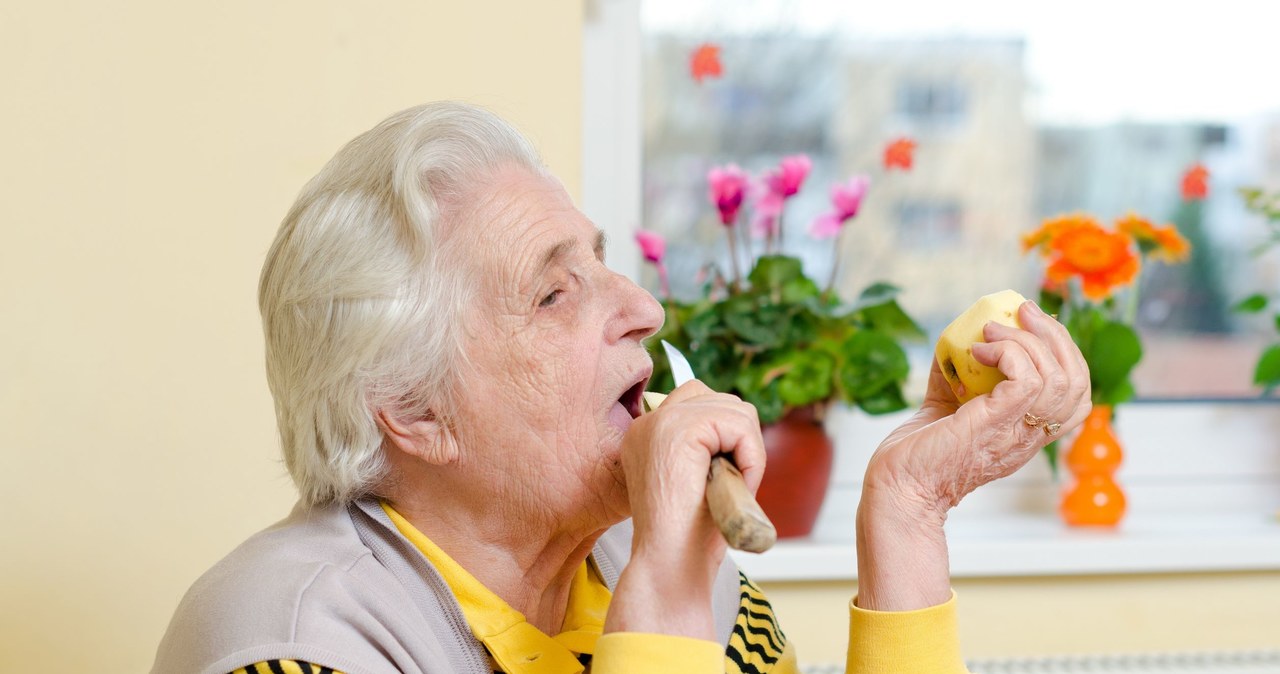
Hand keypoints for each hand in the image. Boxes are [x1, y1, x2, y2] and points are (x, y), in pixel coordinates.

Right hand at [603, 380, 764, 638]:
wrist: (669, 566)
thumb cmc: (686, 539)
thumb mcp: (695, 481)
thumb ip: (707, 447)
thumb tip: (742, 422)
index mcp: (646, 434)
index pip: (699, 400)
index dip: (727, 434)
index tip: (724, 476)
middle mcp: (647, 423)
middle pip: (721, 399)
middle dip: (741, 440)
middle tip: (733, 485)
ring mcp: (660, 422)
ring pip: (735, 410)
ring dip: (749, 451)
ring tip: (732, 489)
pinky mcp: (679, 430)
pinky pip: (739, 425)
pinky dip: (752, 456)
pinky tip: (736, 485)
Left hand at [856, 300, 1090, 609]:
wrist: (897, 486)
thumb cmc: (918, 453)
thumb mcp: (947, 406)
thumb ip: (958, 376)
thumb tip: (958, 340)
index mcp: (1027, 433)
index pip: (1077, 395)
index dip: (1068, 355)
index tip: (1037, 326)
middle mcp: (1030, 436)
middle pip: (1077, 382)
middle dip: (1056, 336)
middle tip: (1023, 310)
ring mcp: (1016, 433)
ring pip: (1058, 379)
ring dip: (1027, 340)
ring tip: (989, 329)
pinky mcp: (995, 424)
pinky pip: (1027, 380)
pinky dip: (1009, 352)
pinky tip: (978, 348)